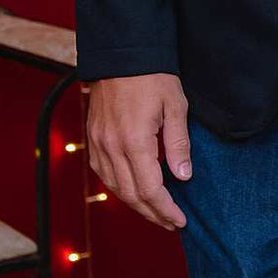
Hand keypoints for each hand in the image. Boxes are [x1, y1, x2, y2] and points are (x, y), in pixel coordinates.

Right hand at [86, 73, 191, 231]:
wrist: (122, 54)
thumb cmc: (153, 77)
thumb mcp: (176, 107)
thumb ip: (178, 144)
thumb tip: (183, 177)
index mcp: (134, 141)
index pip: (150, 189)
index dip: (166, 209)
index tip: (180, 220)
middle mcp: (111, 146)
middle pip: (131, 194)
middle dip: (152, 213)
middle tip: (171, 223)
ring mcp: (99, 142)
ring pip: (115, 187)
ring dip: (135, 204)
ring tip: (156, 212)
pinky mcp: (93, 137)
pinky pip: (103, 173)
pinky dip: (119, 187)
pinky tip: (133, 191)